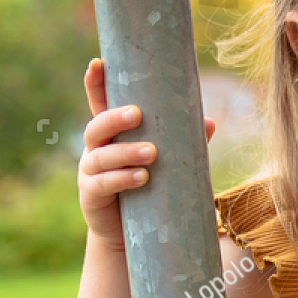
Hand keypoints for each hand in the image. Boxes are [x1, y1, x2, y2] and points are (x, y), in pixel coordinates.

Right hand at [79, 58, 214, 251]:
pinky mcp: (91, 196)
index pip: (99, 104)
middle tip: (137, 115)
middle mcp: (96, 149)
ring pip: (101, 157)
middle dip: (114, 118)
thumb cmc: (151, 191)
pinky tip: (141, 178)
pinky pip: (103, 184)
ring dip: (125, 152)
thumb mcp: (167, 165)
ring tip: (151, 154)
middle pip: (96, 126)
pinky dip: (122, 179)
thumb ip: (184, 144)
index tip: (98, 63)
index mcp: (112, 135)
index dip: (95, 84)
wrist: (130, 234)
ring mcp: (90, 172)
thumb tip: (208, 122)